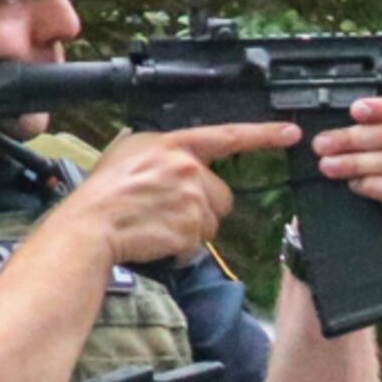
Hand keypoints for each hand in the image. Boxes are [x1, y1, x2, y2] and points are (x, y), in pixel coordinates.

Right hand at [65, 121, 297, 264]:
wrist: (90, 225)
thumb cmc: (102, 192)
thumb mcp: (127, 152)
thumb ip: (158, 149)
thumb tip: (173, 153)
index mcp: (173, 143)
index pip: (228, 135)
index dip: (263, 134)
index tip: (290, 133)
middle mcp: (187, 167)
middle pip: (222, 194)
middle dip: (203, 207)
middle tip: (168, 211)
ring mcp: (190, 198)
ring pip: (210, 221)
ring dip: (190, 229)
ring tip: (156, 224)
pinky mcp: (189, 227)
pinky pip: (196, 244)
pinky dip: (179, 248)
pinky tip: (155, 238)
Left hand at [311, 96, 381, 233]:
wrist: (357, 220)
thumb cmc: (354, 177)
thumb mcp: (350, 149)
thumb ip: (346, 132)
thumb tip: (319, 121)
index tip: (356, 109)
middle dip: (353, 137)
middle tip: (321, 144)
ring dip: (357, 162)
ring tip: (327, 166)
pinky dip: (375, 185)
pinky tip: (354, 185)